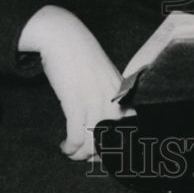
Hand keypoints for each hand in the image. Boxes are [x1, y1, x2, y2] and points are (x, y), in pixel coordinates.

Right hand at [19, 5, 134, 159]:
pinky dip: (70, 147)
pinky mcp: (75, 101)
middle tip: (84, 156)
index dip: (119, 144)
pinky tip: (64, 146)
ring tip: (71, 153)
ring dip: (79, 154)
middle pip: (110, 139)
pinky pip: (76, 135)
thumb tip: (104, 118)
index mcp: (120, 91)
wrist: (62, 36)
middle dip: (96, 154)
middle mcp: (111, 97)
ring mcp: (94, 99)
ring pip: (92, 142)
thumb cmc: (80, 54)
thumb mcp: (102, 73)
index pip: (130, 126)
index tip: (106, 152)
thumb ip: (108, 93)